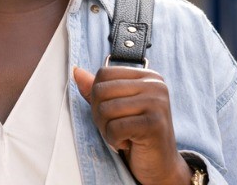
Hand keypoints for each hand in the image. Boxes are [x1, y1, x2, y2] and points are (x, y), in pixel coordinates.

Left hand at [73, 66, 192, 184]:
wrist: (160, 164)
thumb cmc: (136, 134)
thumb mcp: (116, 108)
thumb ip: (98, 89)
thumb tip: (76, 72)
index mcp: (148, 76)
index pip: (104, 74)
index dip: (97, 96)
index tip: (112, 113)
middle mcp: (155, 85)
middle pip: (101, 90)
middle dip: (99, 115)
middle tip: (115, 127)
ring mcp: (157, 103)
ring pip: (105, 109)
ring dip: (107, 129)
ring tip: (122, 135)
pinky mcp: (154, 124)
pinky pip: (115, 127)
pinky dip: (114, 140)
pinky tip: (127, 143)